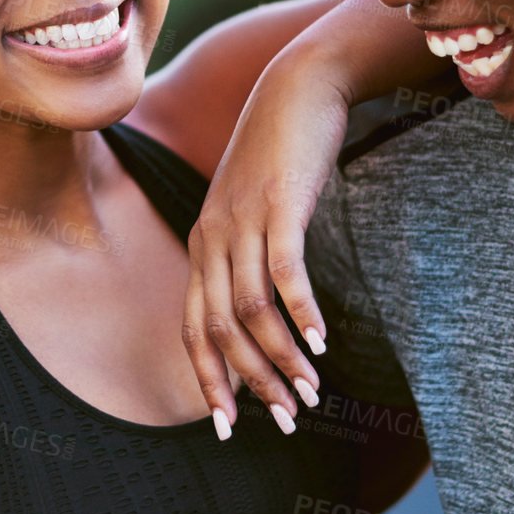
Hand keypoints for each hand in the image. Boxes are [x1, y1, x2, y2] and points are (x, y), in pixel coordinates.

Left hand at [184, 43, 349, 436]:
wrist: (298, 88)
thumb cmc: (281, 154)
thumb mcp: (253, 208)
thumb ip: (249, 254)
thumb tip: (262, 307)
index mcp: (203, 244)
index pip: (192, 327)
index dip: (208, 379)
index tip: (230, 425)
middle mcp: (212, 237)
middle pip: (217, 328)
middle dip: (249, 382)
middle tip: (287, 419)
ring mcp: (242, 221)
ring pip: (249, 309)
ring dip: (280, 357)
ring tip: (312, 390)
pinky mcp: (279, 205)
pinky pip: (284, 271)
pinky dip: (300, 312)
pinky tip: (321, 341)